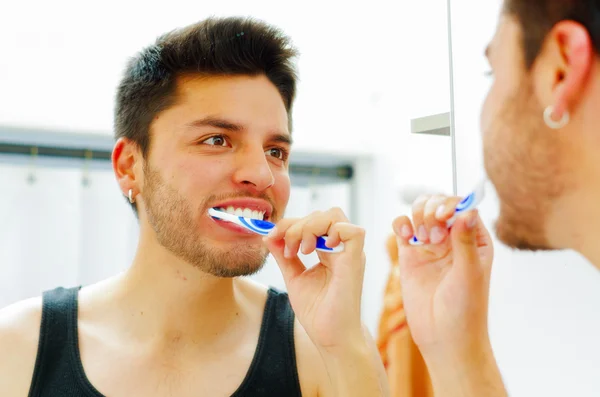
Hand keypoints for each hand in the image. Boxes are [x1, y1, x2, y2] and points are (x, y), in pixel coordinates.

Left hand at [263, 207, 365, 351]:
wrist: (329, 337)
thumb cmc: (317, 311)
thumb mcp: (294, 277)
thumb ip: (283, 255)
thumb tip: (268, 235)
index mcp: (329, 251)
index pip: (312, 221)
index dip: (290, 224)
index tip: (272, 238)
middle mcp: (341, 249)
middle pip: (322, 214)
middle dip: (297, 225)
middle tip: (288, 249)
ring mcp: (350, 253)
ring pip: (335, 216)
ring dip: (310, 227)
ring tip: (301, 250)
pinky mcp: (355, 261)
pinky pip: (354, 231)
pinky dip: (334, 232)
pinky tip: (319, 249)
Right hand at [391, 194, 493, 358]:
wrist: (444, 338)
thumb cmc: (466, 310)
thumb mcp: (470, 273)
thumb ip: (466, 241)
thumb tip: (467, 211)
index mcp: (474, 240)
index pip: (462, 208)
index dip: (451, 205)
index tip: (443, 217)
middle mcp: (452, 239)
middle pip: (439, 205)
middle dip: (432, 210)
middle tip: (432, 234)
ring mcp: (429, 245)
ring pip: (420, 211)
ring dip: (418, 215)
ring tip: (422, 237)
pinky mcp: (409, 255)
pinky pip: (402, 228)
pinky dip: (401, 225)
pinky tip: (406, 236)